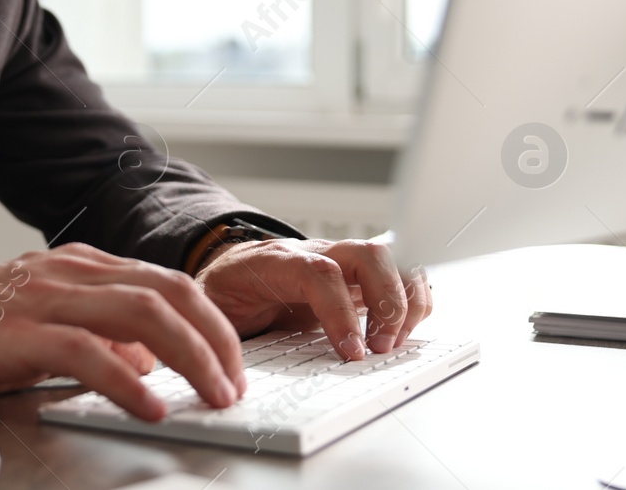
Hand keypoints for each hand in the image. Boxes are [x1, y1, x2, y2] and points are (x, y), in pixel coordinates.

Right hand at [0, 243, 245, 421]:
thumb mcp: (37, 322)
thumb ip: (94, 332)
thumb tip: (148, 361)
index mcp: (73, 264)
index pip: (163, 278)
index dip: (209, 318)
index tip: (233, 358)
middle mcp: (65, 270)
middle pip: (167, 289)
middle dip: (216, 335)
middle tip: (237, 381)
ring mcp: (42, 296)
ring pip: (142, 313)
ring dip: (191, 356)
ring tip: (216, 396)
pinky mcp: (16, 332)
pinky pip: (88, 353)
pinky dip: (128, 382)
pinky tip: (151, 407)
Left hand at [196, 237, 431, 360]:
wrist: (227, 270)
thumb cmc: (224, 293)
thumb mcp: (213, 312)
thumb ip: (227, 334)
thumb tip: (236, 372)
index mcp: (272, 261)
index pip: (318, 272)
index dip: (341, 312)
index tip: (351, 353)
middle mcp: (312, 252)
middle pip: (367, 254)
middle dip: (386, 303)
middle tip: (379, 349)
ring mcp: (338, 259)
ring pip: (389, 258)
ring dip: (404, 301)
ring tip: (393, 343)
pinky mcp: (356, 276)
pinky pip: (398, 272)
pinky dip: (412, 299)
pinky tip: (401, 331)